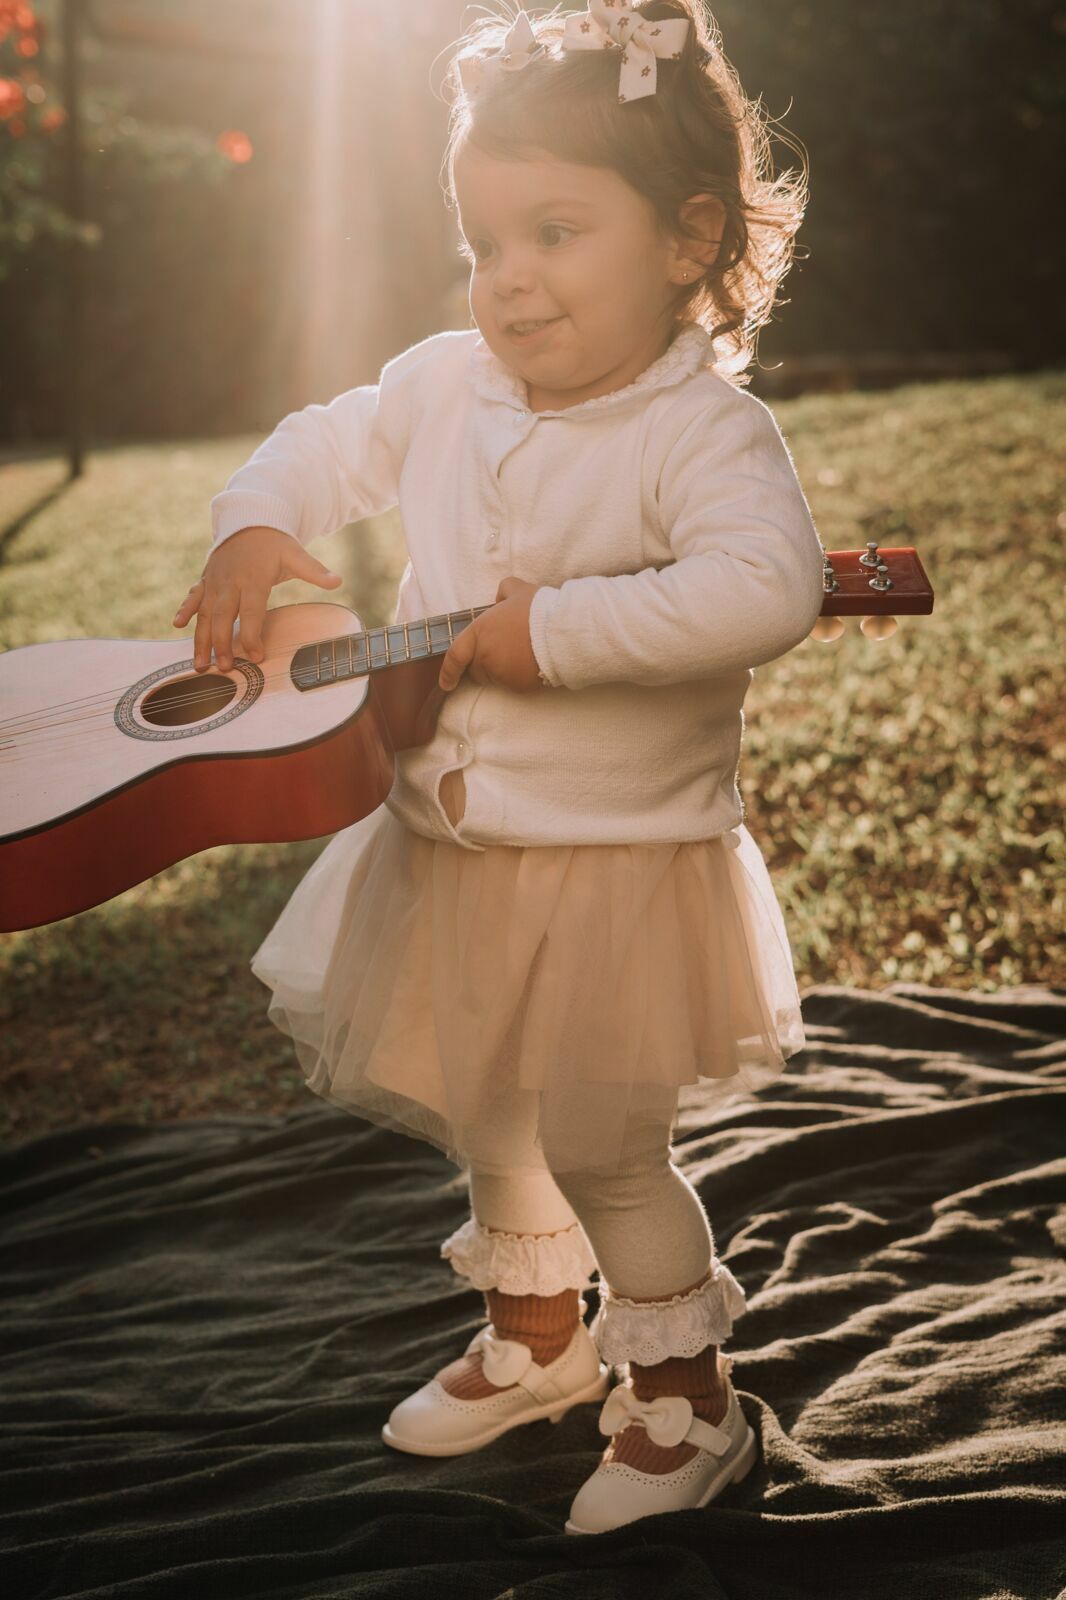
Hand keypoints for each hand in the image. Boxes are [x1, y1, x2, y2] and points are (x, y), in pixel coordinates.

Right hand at [171, 526, 342, 672]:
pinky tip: (177, 625)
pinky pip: (193, 596)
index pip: (251, 611)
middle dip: (221, 643)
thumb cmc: (275, 542)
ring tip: (199, 663)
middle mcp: (230, 581)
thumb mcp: (296, 554)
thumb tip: (338, 581)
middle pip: (223, 616)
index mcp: (253, 579)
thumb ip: (314, 570)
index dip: (252, 635)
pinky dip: (185, 609)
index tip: (257, 656)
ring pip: (204, 613)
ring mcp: (215, 581)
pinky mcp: (206, 579)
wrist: (249, 519)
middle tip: (224, 668)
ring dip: (200, 638)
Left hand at [438, 575, 547, 692]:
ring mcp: (501, 674)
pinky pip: (513, 685)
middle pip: (476, 670)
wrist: (562, 632)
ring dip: (502, 670)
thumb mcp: (518, 589)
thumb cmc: (539, 609)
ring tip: (523, 654)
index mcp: (480, 633)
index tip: (446, 683)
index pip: (456, 656)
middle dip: (484, 664)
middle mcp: (486, 656)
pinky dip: (518, 677)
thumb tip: (500, 600)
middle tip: (504, 651)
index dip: (448, 672)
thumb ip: (504, 590)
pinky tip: (532, 664)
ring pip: (495, 678)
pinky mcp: (518, 686)